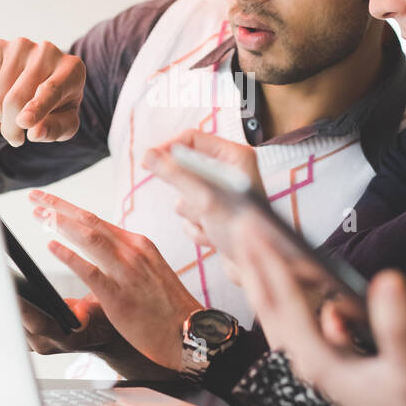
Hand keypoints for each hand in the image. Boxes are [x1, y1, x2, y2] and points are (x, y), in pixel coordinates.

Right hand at [0, 38, 85, 146]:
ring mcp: (20, 46)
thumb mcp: (65, 123)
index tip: (24, 122)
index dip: (37, 108)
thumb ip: (55, 129)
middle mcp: (47, 51)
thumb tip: (35, 133)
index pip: (51, 90)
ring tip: (10, 121)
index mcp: (72, 69)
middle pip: (16, 99)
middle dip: (11, 128)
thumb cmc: (57, 106)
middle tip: (16, 139)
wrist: (41, 80)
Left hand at [28, 189, 204, 372]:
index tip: (49, 202)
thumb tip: (94, 256)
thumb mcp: (148, 272)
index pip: (97, 220)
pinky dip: (69, 254)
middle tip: (34, 198)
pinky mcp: (120, 294)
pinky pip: (90, 268)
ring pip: (89, 238)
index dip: (70, 209)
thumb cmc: (168, 308)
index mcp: (139, 244)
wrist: (189, 333)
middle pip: (89, 221)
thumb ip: (123, 261)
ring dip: (60, 223)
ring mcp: (128, 271)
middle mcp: (134, 250)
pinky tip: (51, 246)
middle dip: (59, 207)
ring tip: (38, 215)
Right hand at [142, 129, 264, 257]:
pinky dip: (196, 228)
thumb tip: (148, 155)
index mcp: (234, 157)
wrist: (257, 266)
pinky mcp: (215, 216)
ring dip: (193, 214)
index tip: (148, 161)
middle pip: (186, 170)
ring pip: (184, 196)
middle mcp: (229, 173)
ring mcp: (221, 196)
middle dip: (186, 193)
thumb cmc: (241, 228)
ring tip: (211, 223)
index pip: (192, 139)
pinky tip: (213, 237)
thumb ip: (174, 174)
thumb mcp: (204, 197)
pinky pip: (189, 216)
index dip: (168, 149)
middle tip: (196, 203)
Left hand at [233, 214, 405, 405]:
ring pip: (285, 316)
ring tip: (260, 247)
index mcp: (319, 362)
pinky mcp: (337, 365)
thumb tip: (388, 278)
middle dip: (257, 266)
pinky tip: (302, 281)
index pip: (285, 303)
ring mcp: (322, 364)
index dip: (269, 262)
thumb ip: (396, 325)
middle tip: (241, 224)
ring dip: (271, 281)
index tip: (253, 227)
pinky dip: (299, 299)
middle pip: (273, 307)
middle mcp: (311, 364)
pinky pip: (308, 324)